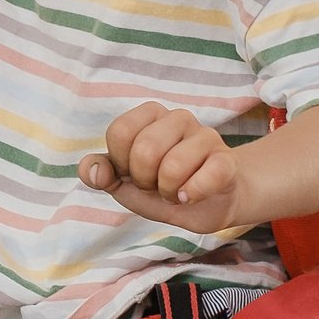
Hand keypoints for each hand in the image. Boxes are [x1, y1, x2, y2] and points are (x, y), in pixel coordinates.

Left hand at [79, 104, 251, 235]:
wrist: (208, 202)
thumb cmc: (163, 185)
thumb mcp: (124, 182)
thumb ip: (101, 173)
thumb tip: (92, 172)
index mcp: (149, 115)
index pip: (120, 131)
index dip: (121, 162)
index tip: (133, 171)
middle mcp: (178, 117)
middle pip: (145, 149)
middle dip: (144, 179)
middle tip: (155, 184)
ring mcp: (205, 136)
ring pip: (173, 165)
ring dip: (168, 191)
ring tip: (174, 190)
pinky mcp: (226, 160)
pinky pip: (207, 176)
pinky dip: (192, 194)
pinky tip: (190, 196)